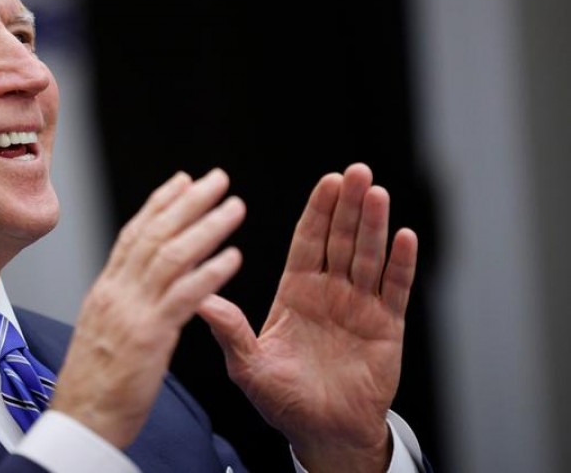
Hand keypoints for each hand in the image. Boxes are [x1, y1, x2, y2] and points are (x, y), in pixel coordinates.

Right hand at [50, 168, 246, 447]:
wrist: (79, 423)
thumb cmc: (93, 386)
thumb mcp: (101, 331)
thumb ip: (119, 303)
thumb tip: (136, 282)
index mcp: (105, 291)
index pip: (133, 234)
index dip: (159, 203)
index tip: (182, 181)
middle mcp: (116, 293)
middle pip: (154, 234)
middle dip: (188, 202)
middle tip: (217, 178)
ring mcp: (131, 312)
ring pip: (171, 256)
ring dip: (206, 227)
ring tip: (235, 207)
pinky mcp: (149, 337)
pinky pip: (183, 297)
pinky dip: (209, 274)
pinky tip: (233, 258)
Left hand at [198, 163, 417, 471]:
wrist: (322, 433)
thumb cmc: (283, 400)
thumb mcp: (249, 364)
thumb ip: (230, 330)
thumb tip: (199, 299)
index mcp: (296, 292)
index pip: (308, 241)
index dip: (318, 211)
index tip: (327, 181)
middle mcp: (330, 292)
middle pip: (341, 239)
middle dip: (348, 205)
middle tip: (356, 171)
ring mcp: (360, 306)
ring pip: (368, 256)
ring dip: (374, 224)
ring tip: (377, 192)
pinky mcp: (386, 327)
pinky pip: (395, 289)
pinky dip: (400, 264)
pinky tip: (404, 236)